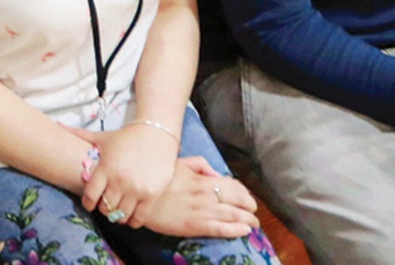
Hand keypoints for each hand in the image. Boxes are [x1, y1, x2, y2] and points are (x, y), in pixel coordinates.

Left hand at [81, 120, 179, 227]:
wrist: (156, 133)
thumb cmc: (127, 136)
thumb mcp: (102, 137)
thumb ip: (79, 134)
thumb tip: (57, 124)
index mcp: (105, 167)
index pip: (90, 195)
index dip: (88, 203)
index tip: (90, 204)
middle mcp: (119, 180)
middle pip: (105, 207)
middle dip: (103, 208)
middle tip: (105, 206)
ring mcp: (136, 188)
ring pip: (121, 215)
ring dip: (117, 216)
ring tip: (118, 212)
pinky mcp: (151, 194)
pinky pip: (139, 218)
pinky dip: (133, 221)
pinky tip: (131, 216)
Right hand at [129, 155, 260, 239]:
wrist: (140, 199)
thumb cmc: (159, 179)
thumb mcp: (180, 163)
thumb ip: (200, 165)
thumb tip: (216, 174)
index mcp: (203, 180)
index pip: (233, 185)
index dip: (244, 193)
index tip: (246, 198)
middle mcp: (206, 196)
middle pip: (238, 201)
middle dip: (249, 207)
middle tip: (253, 212)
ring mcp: (202, 212)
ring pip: (233, 216)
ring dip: (248, 220)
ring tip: (253, 224)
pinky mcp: (196, 227)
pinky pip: (222, 229)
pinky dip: (236, 230)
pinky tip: (244, 231)